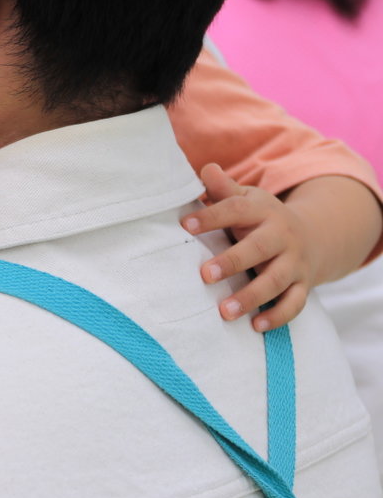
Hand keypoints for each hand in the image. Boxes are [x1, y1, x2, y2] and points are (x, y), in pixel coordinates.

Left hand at [182, 164, 317, 331]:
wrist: (313, 235)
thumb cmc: (261, 217)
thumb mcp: (246, 198)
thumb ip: (224, 188)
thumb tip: (205, 170)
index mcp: (263, 211)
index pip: (235, 210)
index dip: (211, 216)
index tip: (185, 225)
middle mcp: (282, 236)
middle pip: (259, 249)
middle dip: (233, 262)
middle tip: (204, 274)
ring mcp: (294, 263)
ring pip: (276, 281)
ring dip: (251, 297)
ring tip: (224, 311)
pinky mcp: (303, 285)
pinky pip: (294, 304)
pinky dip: (277, 316)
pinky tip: (255, 326)